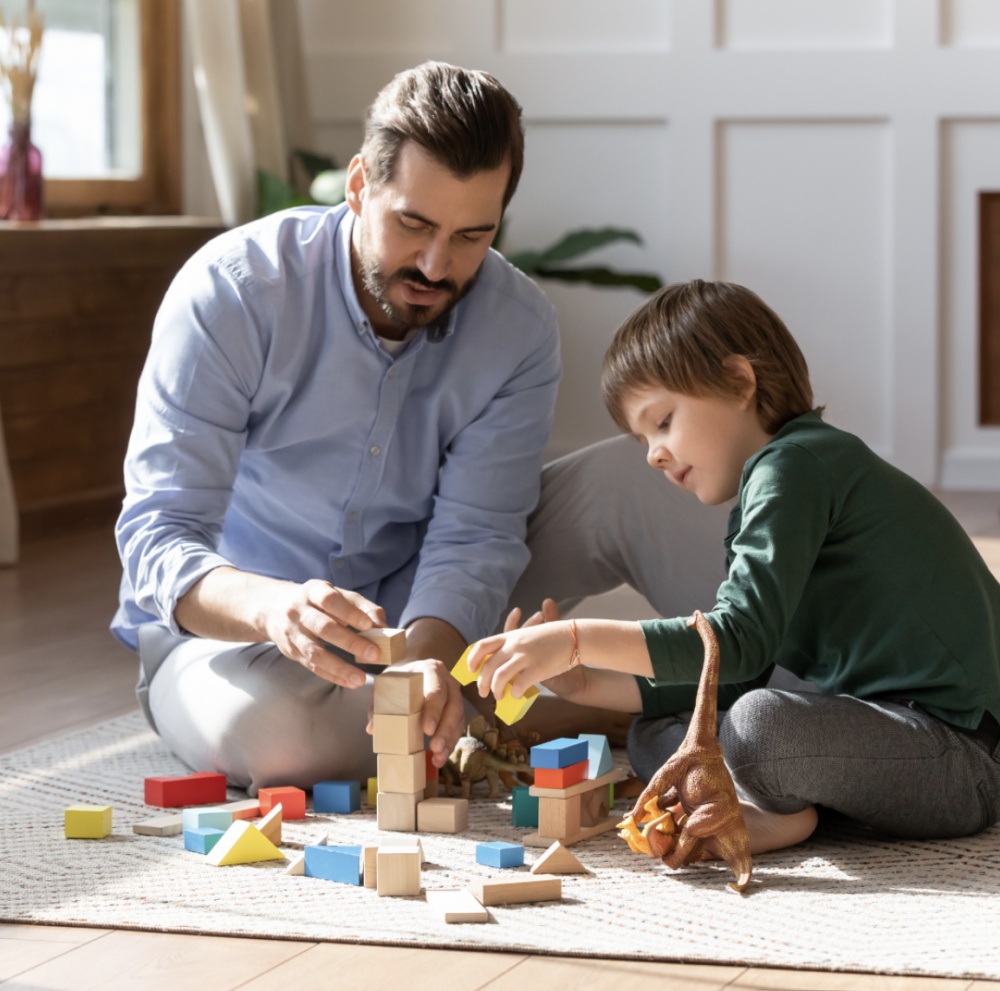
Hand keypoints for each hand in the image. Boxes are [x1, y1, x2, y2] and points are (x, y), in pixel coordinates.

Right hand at [263, 579, 385, 687]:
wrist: (274, 608)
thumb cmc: (317, 602)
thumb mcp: (337, 595)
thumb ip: (363, 607)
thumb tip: (384, 626)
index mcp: (313, 591)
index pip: (330, 600)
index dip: (349, 613)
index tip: (368, 625)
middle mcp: (299, 611)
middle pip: (324, 628)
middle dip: (350, 642)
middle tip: (374, 654)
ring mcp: (293, 633)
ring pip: (315, 652)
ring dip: (340, 667)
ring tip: (361, 678)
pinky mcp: (292, 652)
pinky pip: (312, 666)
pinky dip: (332, 676)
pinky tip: (350, 682)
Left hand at [365, 657, 465, 767]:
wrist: (411, 672)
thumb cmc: (399, 678)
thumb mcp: (387, 684)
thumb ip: (378, 704)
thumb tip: (372, 728)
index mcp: (431, 670)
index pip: (436, 690)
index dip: (433, 711)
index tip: (427, 729)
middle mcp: (448, 682)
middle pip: (453, 706)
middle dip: (445, 729)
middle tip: (435, 747)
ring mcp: (455, 696)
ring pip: (458, 719)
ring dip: (449, 740)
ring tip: (438, 758)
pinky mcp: (456, 710)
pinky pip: (458, 728)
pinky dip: (449, 743)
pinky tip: (440, 757)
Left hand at [467, 599, 578, 701]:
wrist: (573, 637)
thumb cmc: (550, 638)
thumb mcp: (527, 635)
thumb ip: (511, 647)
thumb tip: (496, 663)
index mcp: (510, 636)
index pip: (482, 646)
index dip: (472, 659)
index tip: (471, 670)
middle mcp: (514, 645)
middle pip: (488, 666)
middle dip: (482, 683)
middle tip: (483, 692)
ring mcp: (525, 656)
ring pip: (499, 677)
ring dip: (496, 690)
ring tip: (499, 697)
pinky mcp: (537, 669)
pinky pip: (518, 685)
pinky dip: (514, 694)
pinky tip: (516, 696)